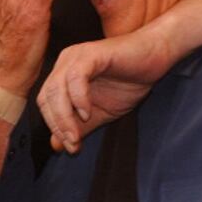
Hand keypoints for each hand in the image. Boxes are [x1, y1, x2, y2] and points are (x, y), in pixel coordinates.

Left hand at [36, 28, 174, 152]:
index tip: (70, 147)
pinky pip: (76, 76)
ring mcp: (77, 56)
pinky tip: (87, 113)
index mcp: (63, 74)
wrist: (155, 57)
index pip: (45, 103)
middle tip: (73, 145)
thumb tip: (56, 146)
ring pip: (56, 88)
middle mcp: (65, 62)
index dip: (54, 127)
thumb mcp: (101, 113)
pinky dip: (78, 98)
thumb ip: (79, 126)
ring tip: (77, 135)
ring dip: (64, 116)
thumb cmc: (129, 81)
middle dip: (57, 125)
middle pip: (46, 96)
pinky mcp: (92, 53)